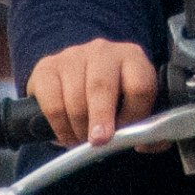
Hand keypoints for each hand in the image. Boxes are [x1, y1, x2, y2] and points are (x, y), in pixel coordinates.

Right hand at [26, 38, 162, 144]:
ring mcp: (72, 56)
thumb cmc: (114, 97)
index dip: (135, 115)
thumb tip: (145, 144)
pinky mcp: (47, 67)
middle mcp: (103, 51)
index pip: (139, 86)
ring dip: (78, 128)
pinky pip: (51, 102)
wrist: (80, 79)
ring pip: (74, 97)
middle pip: (102, 86)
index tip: (127, 134)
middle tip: (98, 141)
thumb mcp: (135, 105)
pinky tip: (66, 134)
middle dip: (100, 118)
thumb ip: (147, 127)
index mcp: (132, 57)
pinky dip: (59, 126)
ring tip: (83, 141)